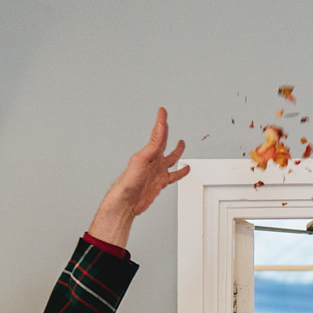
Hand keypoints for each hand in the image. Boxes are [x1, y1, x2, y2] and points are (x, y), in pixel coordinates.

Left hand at [86, 108, 189, 247]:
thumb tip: (160, 129)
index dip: (161, 122)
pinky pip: (173, 175)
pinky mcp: (160, 183)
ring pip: (171, 159)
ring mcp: (157, 171)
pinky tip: (185, 169)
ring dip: (176, 152)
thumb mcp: (142, 159)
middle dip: (166, 133)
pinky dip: (180, 172)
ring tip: (181, 144)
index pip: (158, 134)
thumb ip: (153, 144)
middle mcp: (154, 160)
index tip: (162, 111)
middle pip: (163, 144)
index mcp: (149, 153)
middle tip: (167, 123)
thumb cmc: (129, 181)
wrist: (127, 201)